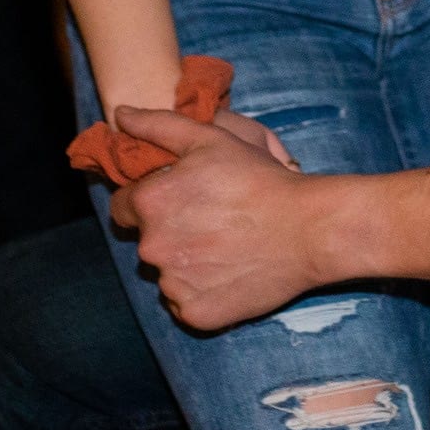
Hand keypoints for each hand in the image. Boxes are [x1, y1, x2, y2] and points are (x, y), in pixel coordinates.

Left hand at [112, 106, 327, 330]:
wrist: (308, 230)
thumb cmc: (259, 179)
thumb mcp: (210, 138)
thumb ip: (158, 125)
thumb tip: (121, 115)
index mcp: (149, 203)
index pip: (123, 208)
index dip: (149, 201)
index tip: (181, 200)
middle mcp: (152, 247)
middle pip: (147, 242)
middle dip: (169, 231)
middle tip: (210, 220)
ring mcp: (173, 285)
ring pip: (166, 274)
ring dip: (185, 263)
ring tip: (224, 246)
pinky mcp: (195, 315)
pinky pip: (185, 304)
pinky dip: (201, 292)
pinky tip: (229, 272)